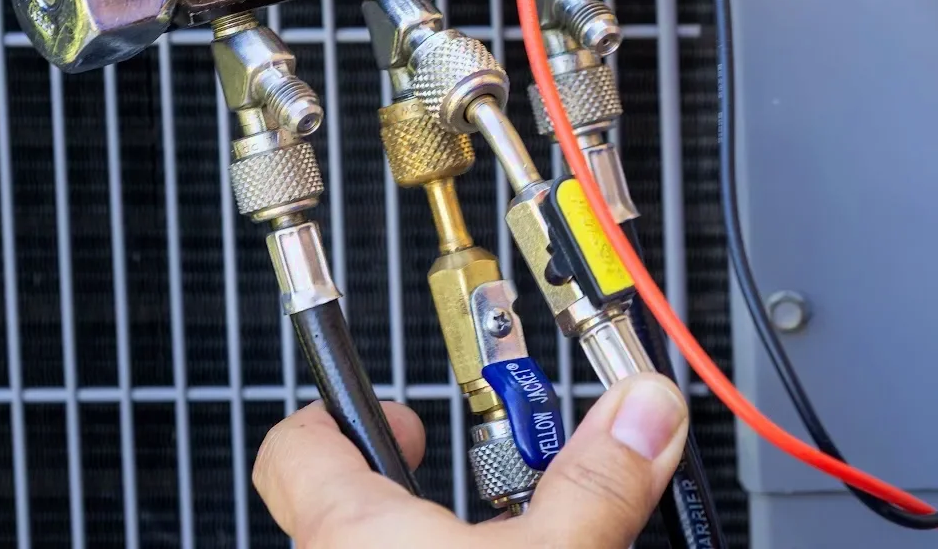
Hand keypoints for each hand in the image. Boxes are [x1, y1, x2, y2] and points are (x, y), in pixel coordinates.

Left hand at [253, 372, 690, 546]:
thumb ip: (598, 483)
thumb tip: (643, 411)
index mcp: (350, 530)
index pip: (294, 445)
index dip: (337, 411)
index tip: (399, 403)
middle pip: (333, 502)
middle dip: (403, 481)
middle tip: (462, 471)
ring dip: (421, 534)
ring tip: (498, 528)